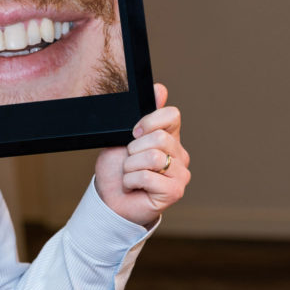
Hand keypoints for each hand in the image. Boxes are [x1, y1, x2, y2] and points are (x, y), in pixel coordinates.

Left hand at [94, 83, 190, 225]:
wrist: (109, 200)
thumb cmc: (116, 170)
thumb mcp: (123, 137)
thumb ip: (142, 116)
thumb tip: (160, 89)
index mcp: (169, 138)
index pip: (172, 115)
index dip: (150, 121)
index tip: (134, 133)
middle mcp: (179, 155)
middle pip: (160, 137)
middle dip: (134, 148)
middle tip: (129, 160)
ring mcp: (180, 174)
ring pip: (153, 157)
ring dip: (130, 166)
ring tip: (129, 174)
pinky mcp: (175, 192)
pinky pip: (147, 176)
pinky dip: (130, 180)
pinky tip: (132, 186)